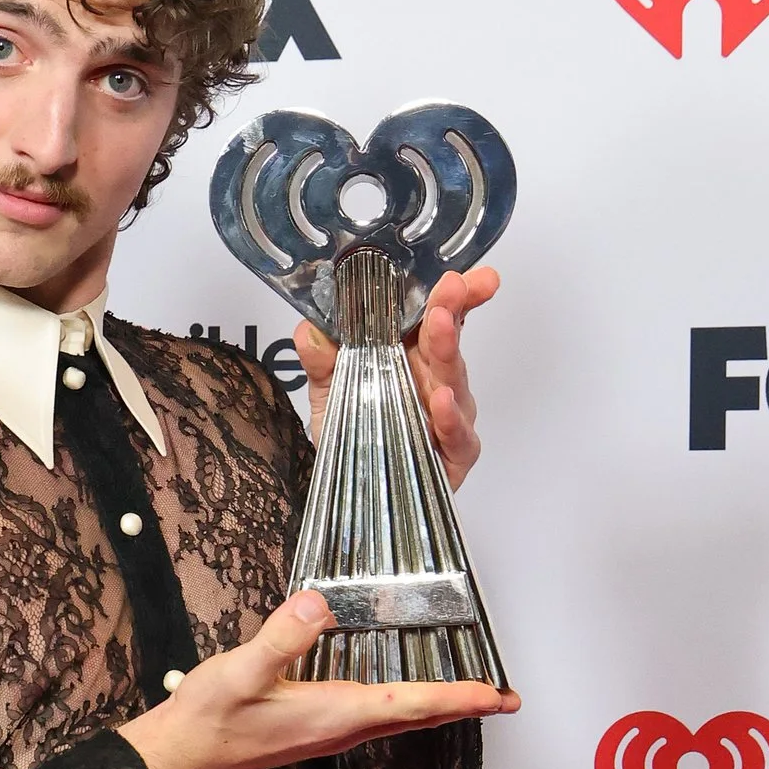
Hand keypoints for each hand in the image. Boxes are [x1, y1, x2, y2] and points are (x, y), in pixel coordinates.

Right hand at [122, 589, 514, 768]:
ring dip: (440, 708)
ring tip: (475, 696)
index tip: (498, 695)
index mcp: (336, 714)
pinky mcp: (319, 730)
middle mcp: (343, 729)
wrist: (181, 757)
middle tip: (509, 699)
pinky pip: (380, 719)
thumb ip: (279, 639)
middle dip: (466, 707)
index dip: (459, 698)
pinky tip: (410, 697)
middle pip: (419, 718)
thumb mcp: (239, 671)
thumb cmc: (208, 718)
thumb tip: (317, 604)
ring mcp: (332, 733)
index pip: (413, 704)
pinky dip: (410, 707)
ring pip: (402, 720)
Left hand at [292, 265, 498, 487]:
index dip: (455, 293)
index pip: (439, 314)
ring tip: (441, 328)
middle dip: (452, 309)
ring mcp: (451, 416)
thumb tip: (308, 331)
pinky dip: (451, 419)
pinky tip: (442, 402)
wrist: (356, 495)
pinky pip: (458, 435)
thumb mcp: (328, 396)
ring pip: (455, 381)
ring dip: (448, 352)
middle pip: (449, 339)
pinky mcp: (456, 454)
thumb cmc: (354, 437)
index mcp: (412, 355)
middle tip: (451, 288)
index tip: (459, 274)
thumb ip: (321, 363)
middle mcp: (436, 380)